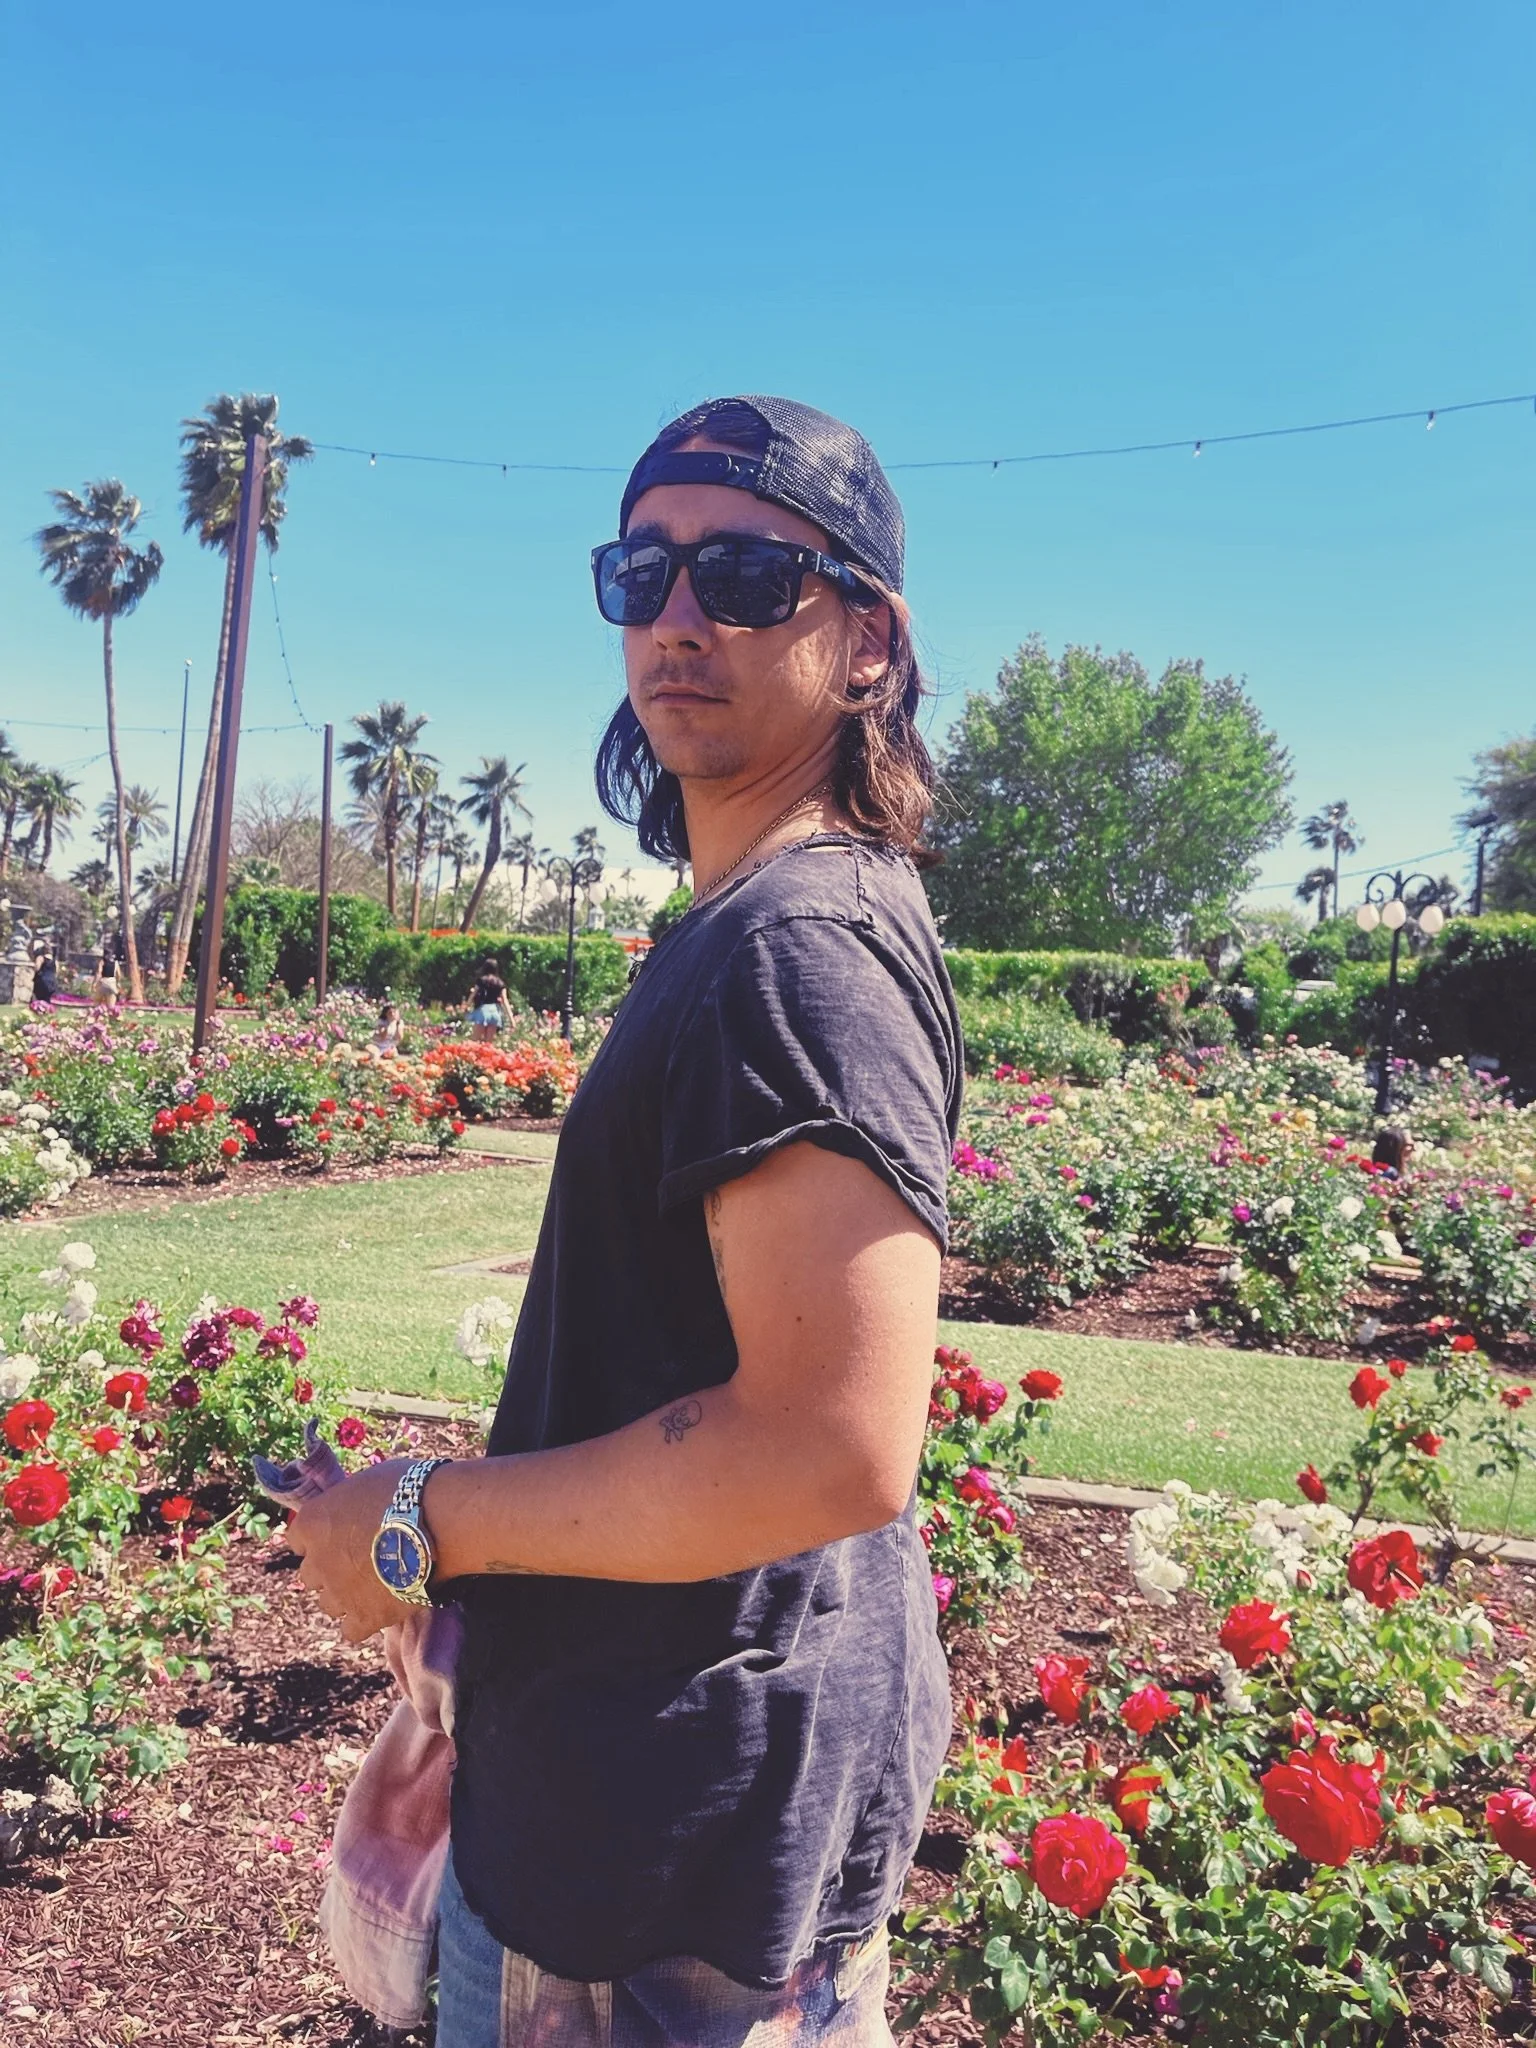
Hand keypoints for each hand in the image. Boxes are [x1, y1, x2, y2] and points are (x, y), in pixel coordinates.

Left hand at [286, 1457, 420, 1643]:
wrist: (439, 1521)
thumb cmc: (409, 1490)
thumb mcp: (367, 1483)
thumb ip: (349, 1504)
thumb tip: (356, 1510)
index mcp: (313, 1523)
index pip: (298, 1539)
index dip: (321, 1537)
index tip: (339, 1536)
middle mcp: (317, 1561)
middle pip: (311, 1575)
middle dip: (331, 1569)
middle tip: (361, 1560)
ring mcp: (338, 1593)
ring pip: (329, 1604)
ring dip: (346, 1596)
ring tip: (377, 1584)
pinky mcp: (364, 1618)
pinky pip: (351, 1629)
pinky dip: (365, 1620)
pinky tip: (384, 1605)